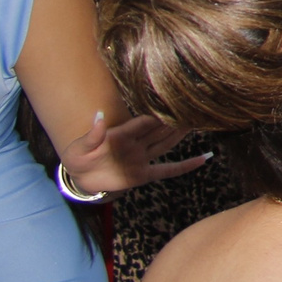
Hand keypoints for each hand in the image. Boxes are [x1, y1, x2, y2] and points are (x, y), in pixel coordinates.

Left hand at [60, 109, 204, 196]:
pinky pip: (168, 170)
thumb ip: (93, 134)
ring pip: (166, 144)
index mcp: (122, 135)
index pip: (144, 122)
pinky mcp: (143, 174)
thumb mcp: (80, 146)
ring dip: (180, 135)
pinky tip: (203, 159)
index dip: (158, 114)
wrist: (78, 178)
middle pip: (159, 130)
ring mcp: (141, 159)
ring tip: (198, 123)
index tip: (173, 103)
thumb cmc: (78, 157)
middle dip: (175, 120)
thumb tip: (98, 115)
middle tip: (194, 107)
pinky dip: (185, 166)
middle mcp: (135, 145)